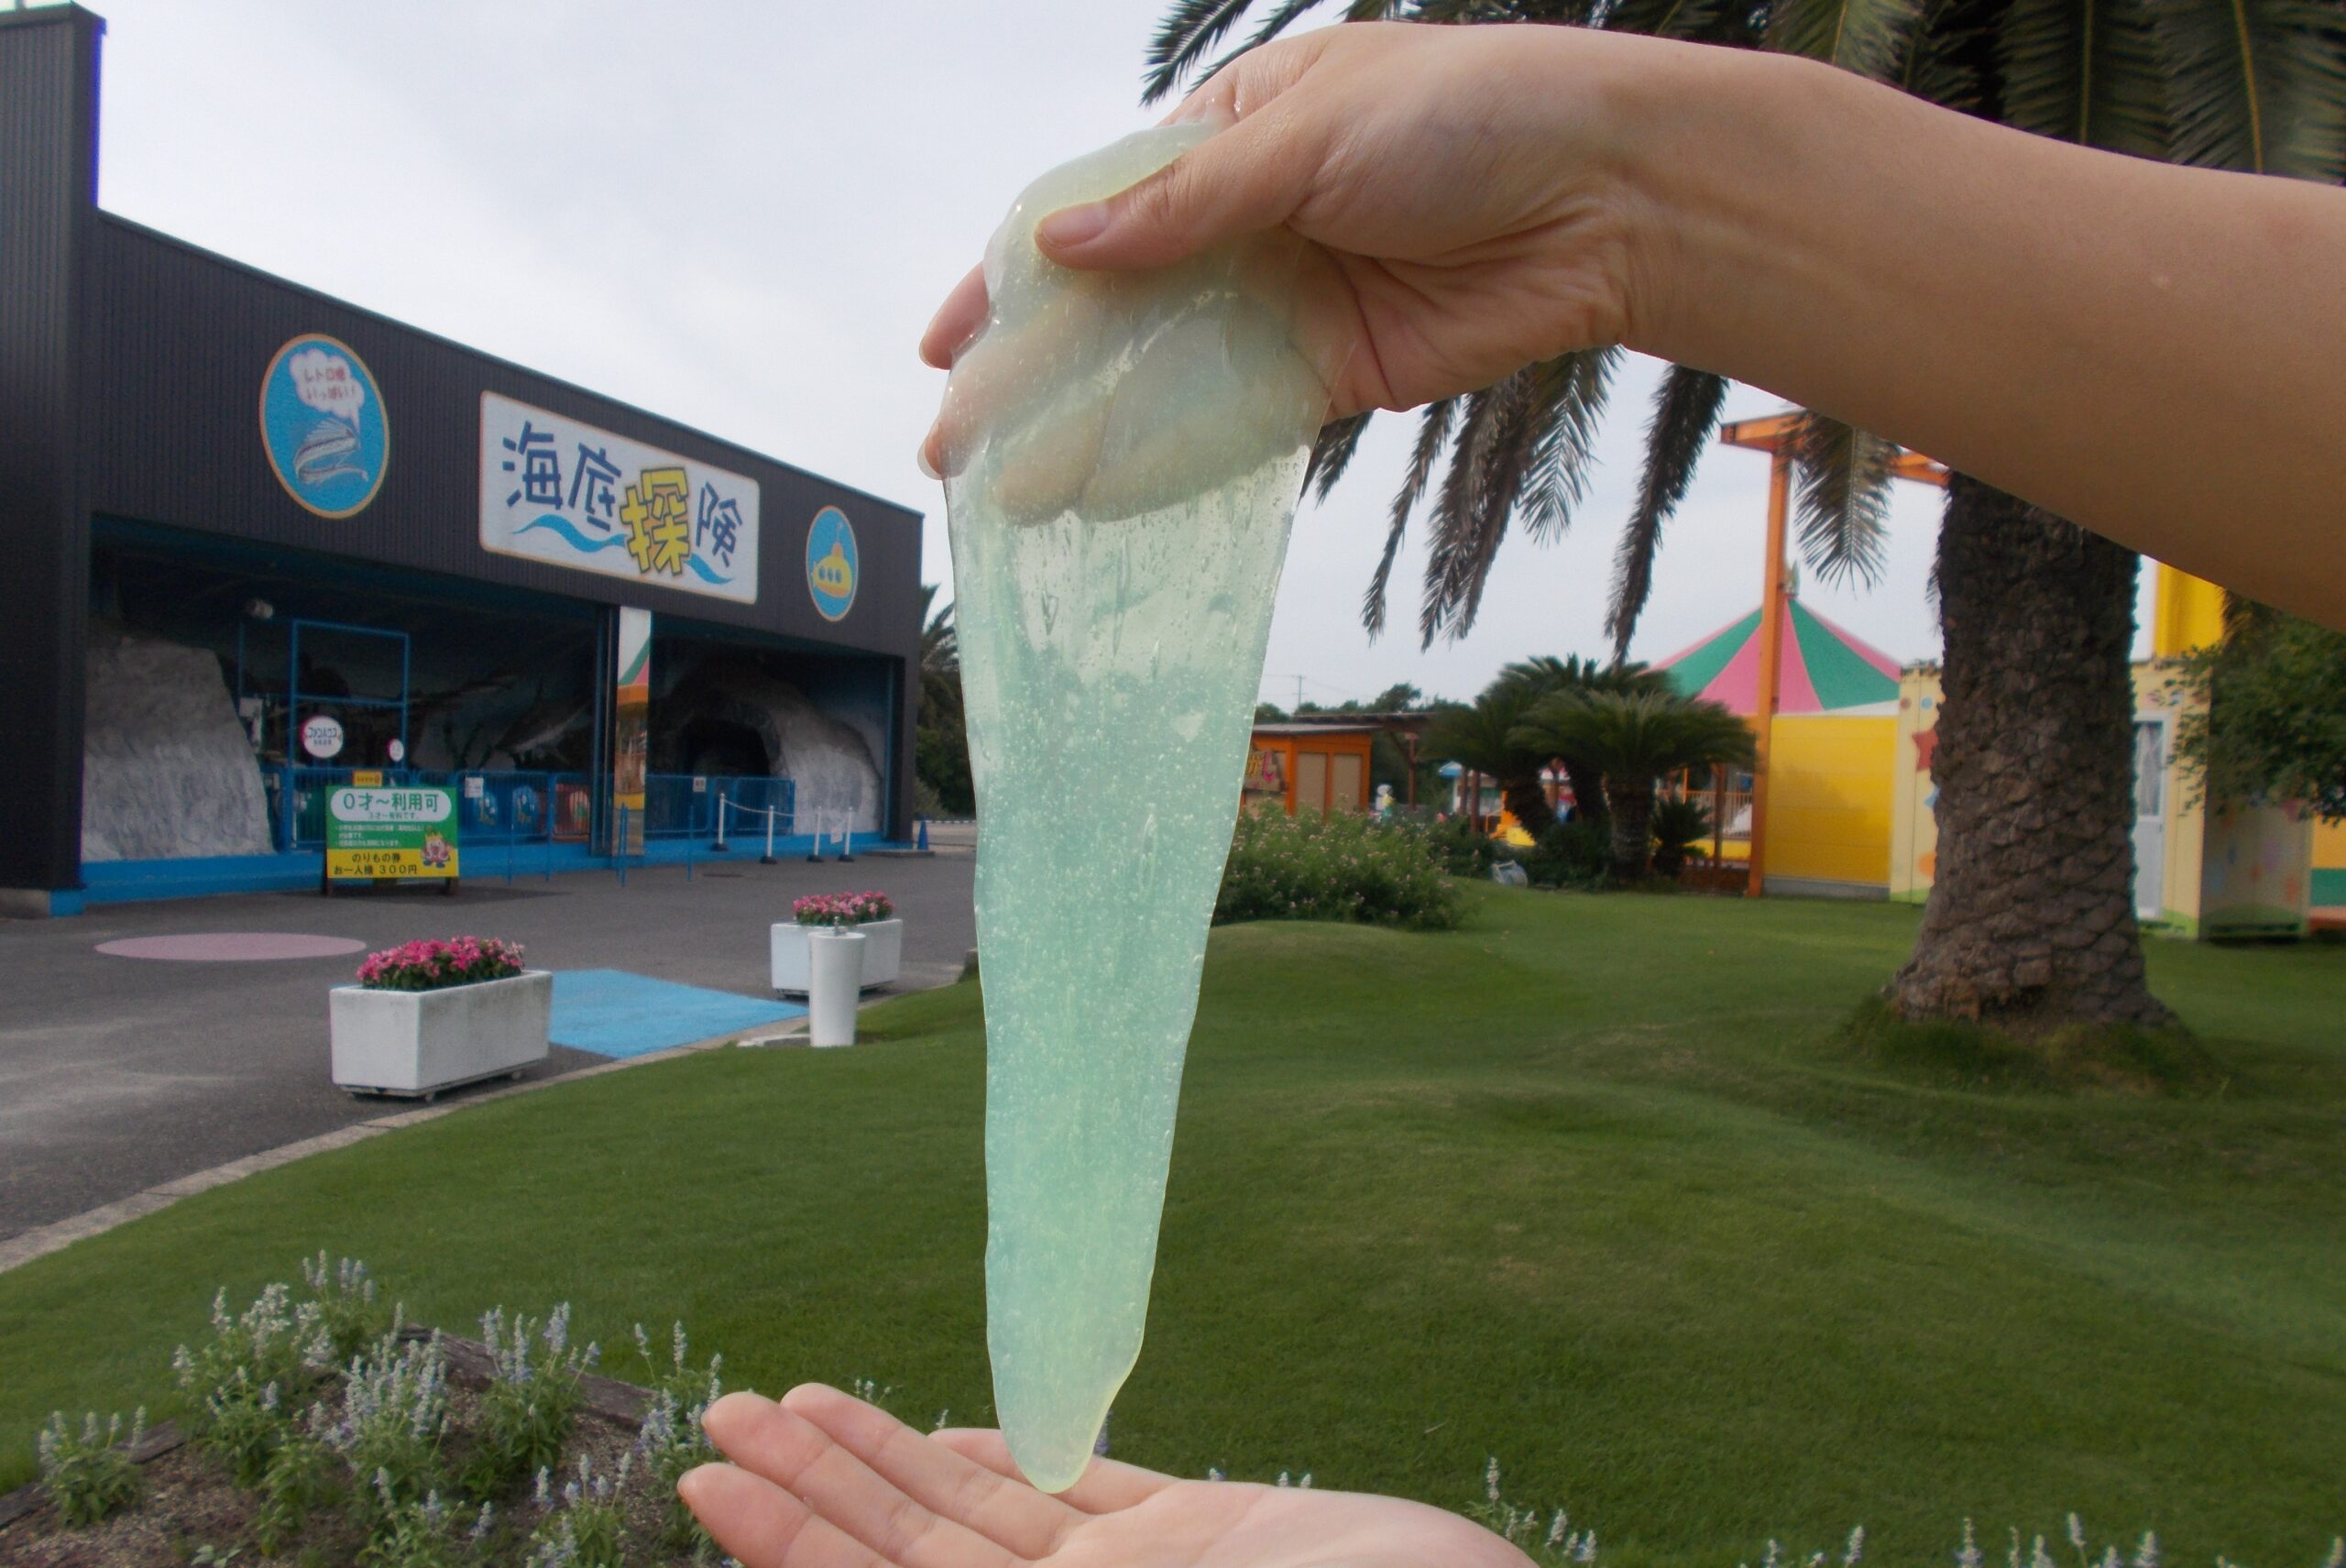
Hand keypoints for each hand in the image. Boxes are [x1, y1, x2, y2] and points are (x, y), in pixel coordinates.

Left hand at [681, 1384, 1535, 1567]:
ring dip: (882, 1461)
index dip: (797, 1547)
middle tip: (715, 1419)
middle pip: (913, 1556)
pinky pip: (1086, 1492)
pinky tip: (947, 1436)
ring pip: (981, 1515)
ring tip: (788, 1406)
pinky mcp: (1208, 1538)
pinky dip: (1012, 1459)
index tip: (715, 1481)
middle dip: (810, 1490)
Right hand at [920, 21, 1681, 472]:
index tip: (946, 343)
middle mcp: (1244, 222)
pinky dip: (1173, 458)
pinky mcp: (1332, 375)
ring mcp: (1284, 302)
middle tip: (957, 446)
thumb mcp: (1302, 137)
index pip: (1093, 209)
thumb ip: (1182, 205)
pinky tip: (1106, 496)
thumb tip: (1060, 248)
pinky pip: (1236, 421)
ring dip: (1089, 431)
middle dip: (1035, 374)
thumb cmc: (1462, 118)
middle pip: (1115, 305)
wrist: (1604, 194)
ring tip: (1016, 492)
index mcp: (1226, 131)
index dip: (1013, 276)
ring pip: (1164, 373)